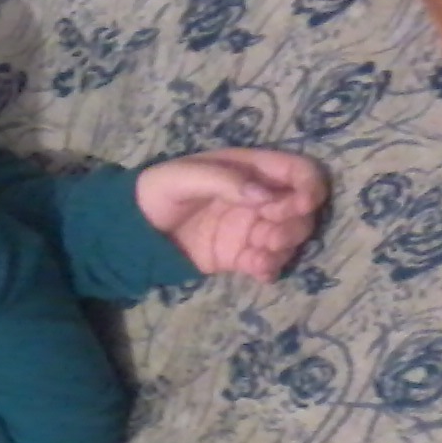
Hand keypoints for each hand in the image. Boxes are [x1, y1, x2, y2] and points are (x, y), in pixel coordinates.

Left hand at [135, 149, 327, 282]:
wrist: (133, 230)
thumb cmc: (157, 191)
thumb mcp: (184, 177)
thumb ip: (225, 181)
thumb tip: (265, 196)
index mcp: (250, 169)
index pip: (300, 172)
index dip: (308, 187)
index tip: (298, 204)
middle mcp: (259, 199)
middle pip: (302, 210)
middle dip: (295, 224)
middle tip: (268, 235)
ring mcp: (251, 228)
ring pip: (290, 238)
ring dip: (284, 248)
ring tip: (258, 255)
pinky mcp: (240, 256)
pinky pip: (269, 263)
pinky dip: (271, 268)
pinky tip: (258, 272)